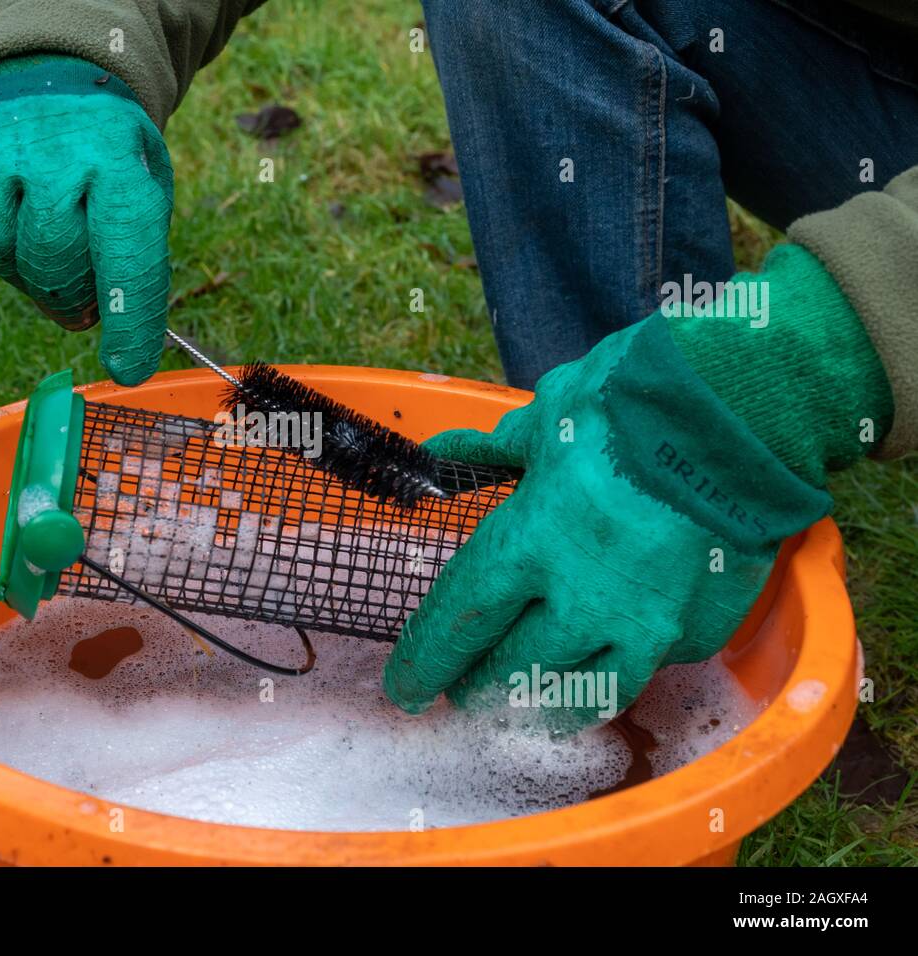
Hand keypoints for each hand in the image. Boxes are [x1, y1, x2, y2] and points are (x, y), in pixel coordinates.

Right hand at [0, 55, 173, 385]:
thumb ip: (128, 261)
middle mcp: (49, 147)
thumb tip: (100, 333)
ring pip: (3, 260)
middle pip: (54, 267)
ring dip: (22, 265)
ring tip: (33, 223)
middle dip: (69, 295)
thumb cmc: (101, 161)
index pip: (126, 250)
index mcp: (115, 153)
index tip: (127, 368)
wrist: (43, 84)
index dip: (128, 317)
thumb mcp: (141, 192)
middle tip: (76, 287)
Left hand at [383, 311, 832, 725]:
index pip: (459, 624)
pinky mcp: (696, 633)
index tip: (405, 686)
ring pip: (578, 697)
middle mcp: (580, 599)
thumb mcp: (549, 416)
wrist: (742, 410)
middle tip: (461, 691)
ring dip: (539, 707)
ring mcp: (644, 624)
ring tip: (520, 706)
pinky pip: (642, 669)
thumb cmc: (632, 403)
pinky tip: (596, 671)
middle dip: (476, 686)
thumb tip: (440, 452)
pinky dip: (611, 672)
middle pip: (509, 671)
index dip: (426, 662)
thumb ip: (492, 450)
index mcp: (527, 545)